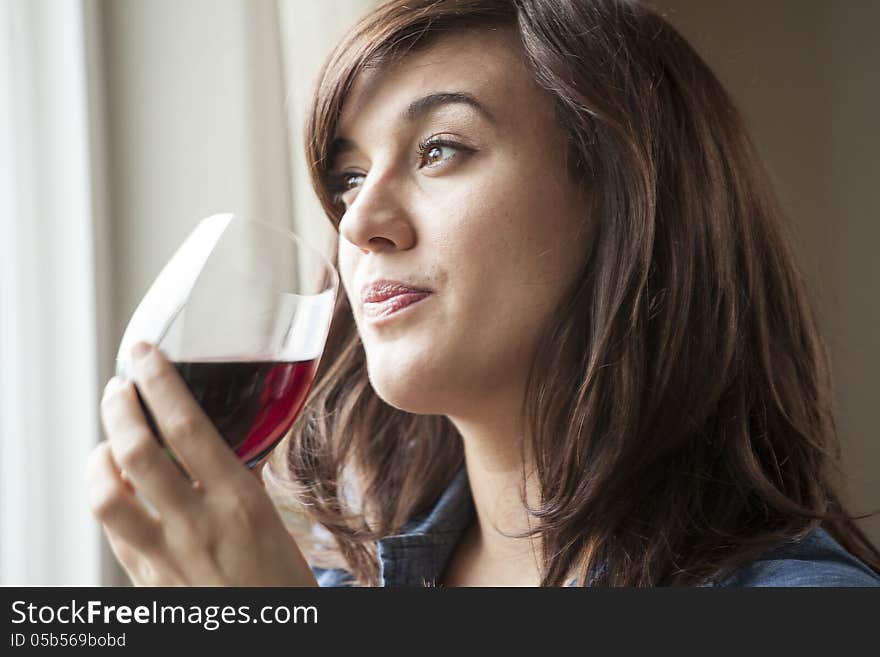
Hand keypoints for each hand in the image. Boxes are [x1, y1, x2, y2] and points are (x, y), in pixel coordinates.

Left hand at [86, 342, 316, 585]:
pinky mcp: (144, 580)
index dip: (159, 383)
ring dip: (99, 457)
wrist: (271, 638)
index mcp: (238, 502)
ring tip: (109, 441)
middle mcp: (196, 526)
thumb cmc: (281, 581)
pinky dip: (106, 496)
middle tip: (120, 386)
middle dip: (118, 408)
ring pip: (105, 495)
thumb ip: (233, 482)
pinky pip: (111, 531)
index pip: (186, 429)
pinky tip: (116, 486)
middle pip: (134, 453)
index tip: (145, 354)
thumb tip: (204, 445)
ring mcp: (164, 556)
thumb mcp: (270, 519)